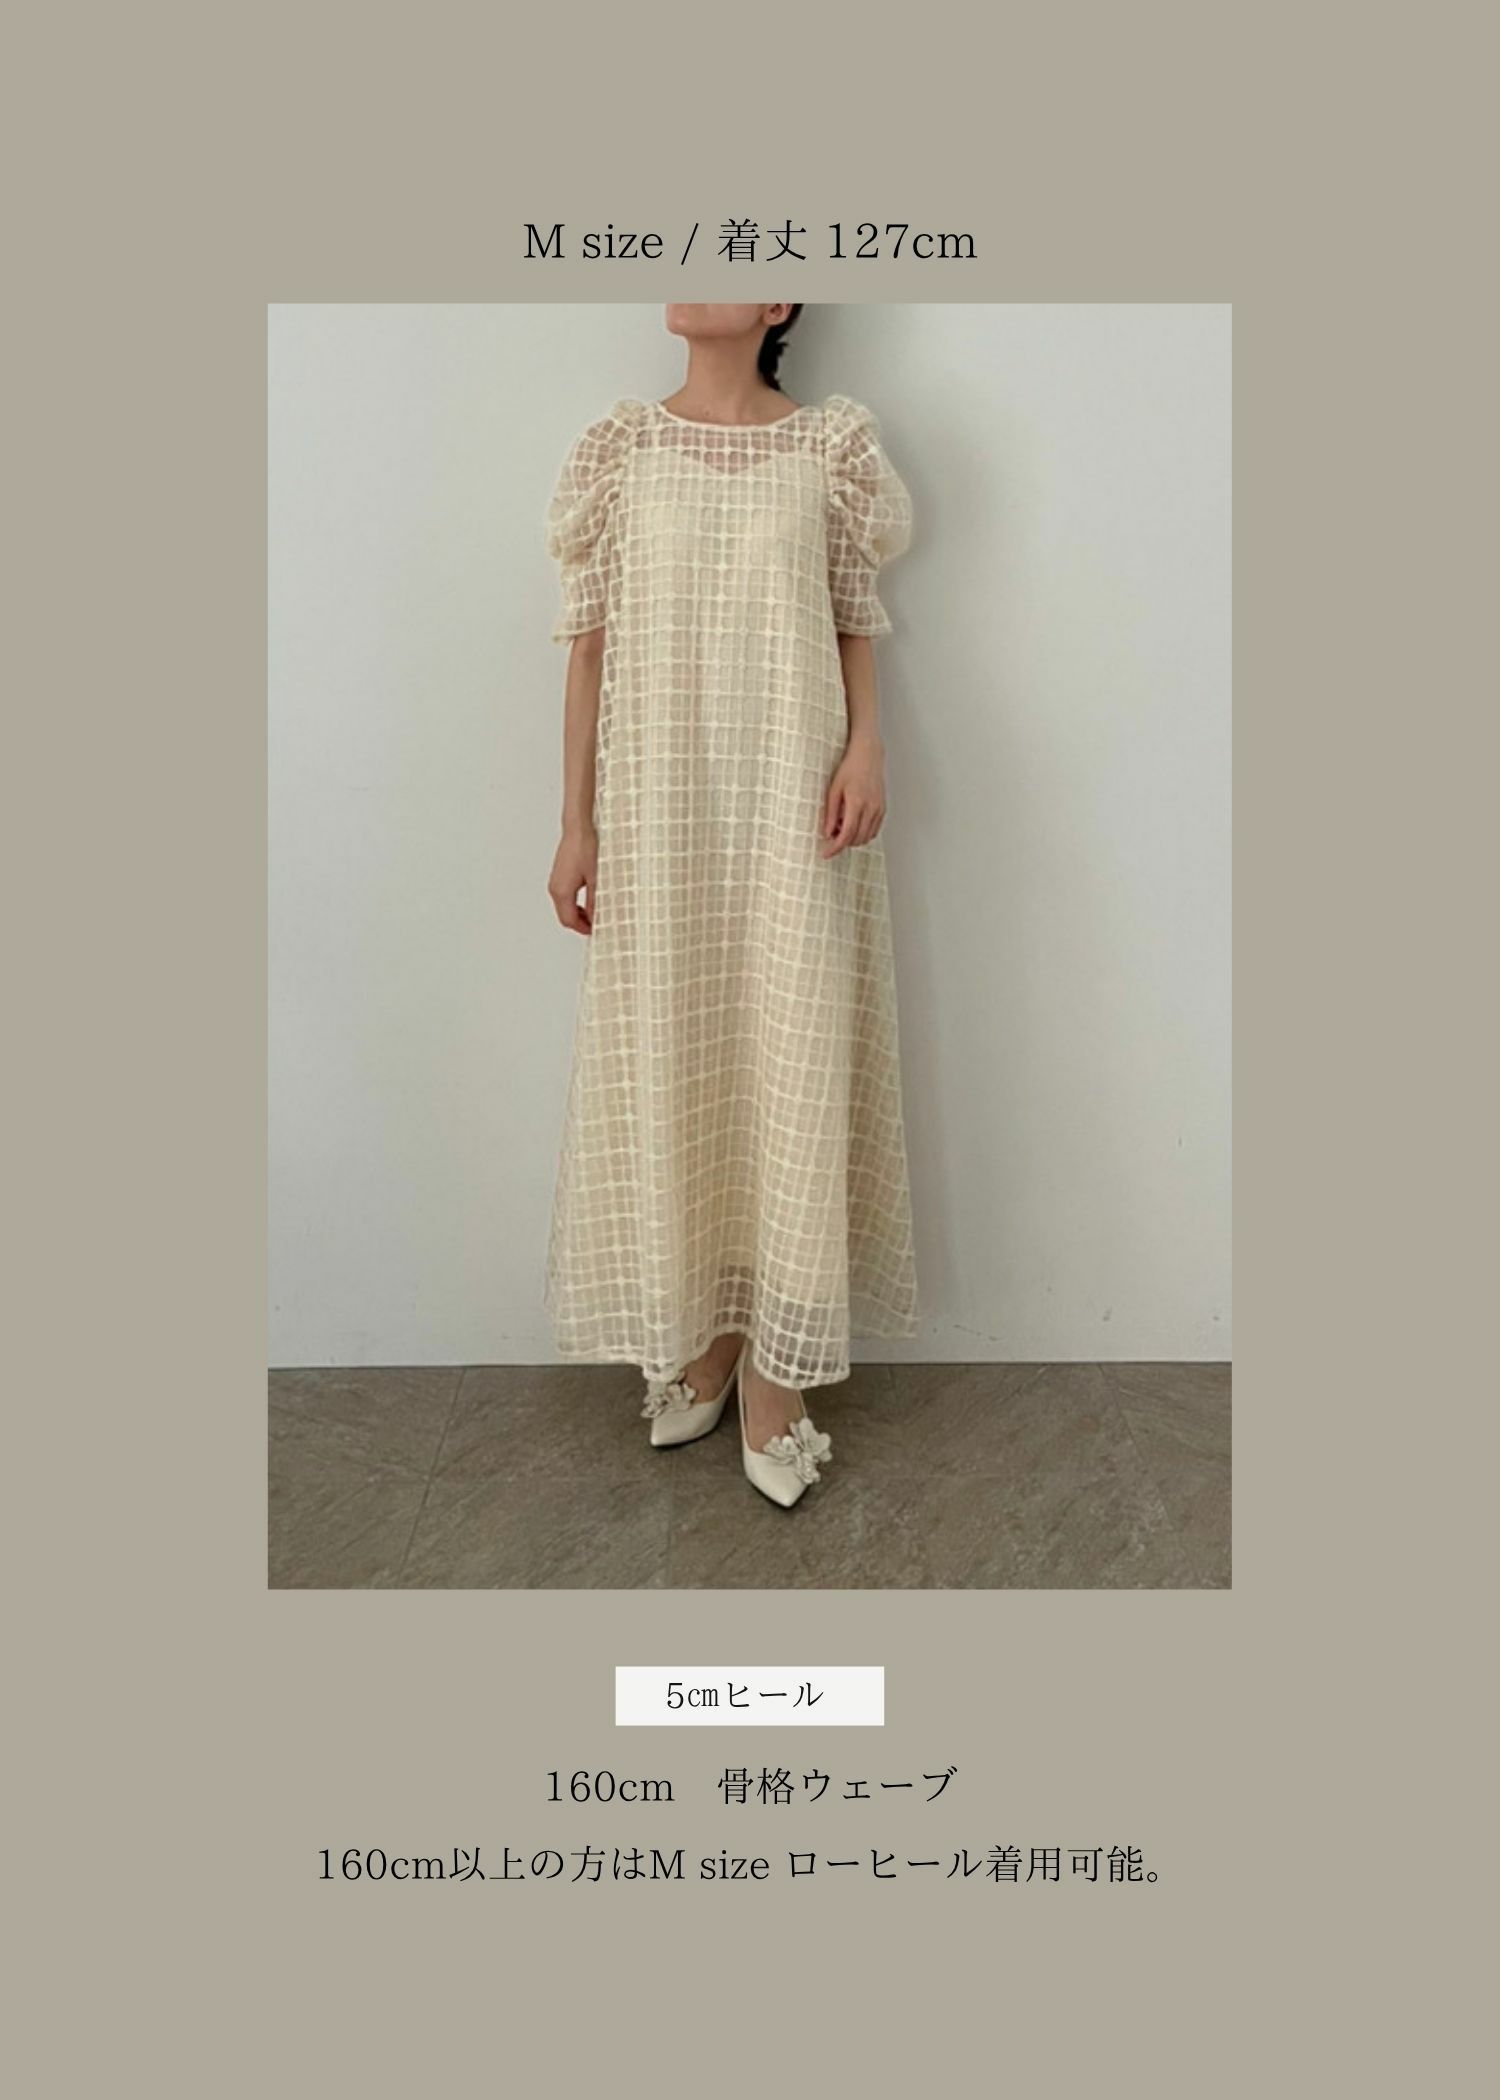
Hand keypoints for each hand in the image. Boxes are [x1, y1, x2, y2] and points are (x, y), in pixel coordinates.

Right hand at [548, 824, 597, 933]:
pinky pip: (565, 896)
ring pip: (565, 906)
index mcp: (562, 891)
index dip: (584, 929)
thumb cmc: (584, 847)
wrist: (578, 828)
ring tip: (595, 912)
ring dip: (578, 913)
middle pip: (565, 916)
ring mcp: (556, 881)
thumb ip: (596, 901)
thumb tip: (598, 916)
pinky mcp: (559, 875)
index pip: (570, 921)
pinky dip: (575, 902)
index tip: (597, 930)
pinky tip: (589, 899)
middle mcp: (555, 887)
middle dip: (581, 923)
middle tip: (597, 924)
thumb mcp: (596, 878)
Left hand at [820, 737, 886, 856]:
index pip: (847, 834)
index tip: (826, 854)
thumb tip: (827, 833)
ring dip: (853, 839)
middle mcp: (871, 808)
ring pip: (866, 837)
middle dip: (843, 843)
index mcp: (857, 802)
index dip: (835, 847)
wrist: (868, 756)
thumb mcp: (834, 790)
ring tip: (841, 825)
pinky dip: (862, 833)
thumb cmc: (850, 769)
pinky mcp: (883, 810)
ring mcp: (879, 809)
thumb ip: (830, 813)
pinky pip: (873, 831)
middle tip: (831, 834)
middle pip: (857, 839)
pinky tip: (853, 823)